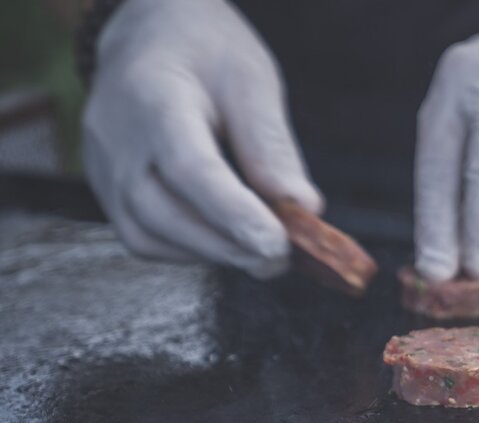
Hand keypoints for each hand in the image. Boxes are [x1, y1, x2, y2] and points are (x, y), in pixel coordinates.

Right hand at [82, 0, 321, 278]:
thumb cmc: (205, 51)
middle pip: (161, 212)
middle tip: (280, 259)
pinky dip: (188, 249)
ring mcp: (101, 165)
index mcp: (152, 96)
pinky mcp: (105, 187)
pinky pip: (142, 236)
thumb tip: (303, 209)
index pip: (189, 168)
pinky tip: (225, 242)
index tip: (277, 244)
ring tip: (259, 254)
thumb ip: (271, 146)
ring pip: (146, 234)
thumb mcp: (250, 81)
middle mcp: (115, 136)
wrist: (148, 34)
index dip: (234, 214)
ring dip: (209, 254)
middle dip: (226, 246)